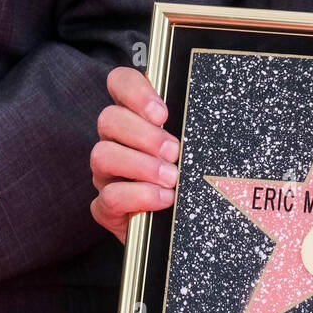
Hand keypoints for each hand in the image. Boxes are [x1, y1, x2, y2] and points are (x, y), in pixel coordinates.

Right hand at [90, 67, 180, 242]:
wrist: (182, 229)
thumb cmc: (190, 179)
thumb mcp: (195, 147)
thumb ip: (192, 127)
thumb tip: (211, 112)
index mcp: (136, 118)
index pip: (120, 84)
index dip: (135, 91)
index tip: (162, 113)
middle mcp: (115, 142)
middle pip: (109, 119)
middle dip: (144, 134)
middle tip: (173, 151)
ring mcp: (106, 174)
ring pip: (102, 155)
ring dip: (141, 165)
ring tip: (170, 177)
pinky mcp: (106, 208)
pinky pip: (109, 197)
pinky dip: (139, 196)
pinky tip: (164, 199)